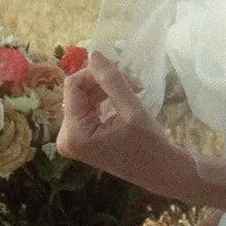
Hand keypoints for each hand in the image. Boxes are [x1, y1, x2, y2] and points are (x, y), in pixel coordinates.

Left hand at [55, 52, 185, 194]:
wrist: (160, 171)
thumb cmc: (149, 145)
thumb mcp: (132, 110)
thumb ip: (111, 81)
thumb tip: (94, 53)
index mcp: (74, 135)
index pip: (73, 85)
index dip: (95, 73)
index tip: (123, 75)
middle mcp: (66, 137)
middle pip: (77, 90)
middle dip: (104, 82)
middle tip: (134, 84)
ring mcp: (72, 137)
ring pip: (83, 94)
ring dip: (107, 88)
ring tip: (134, 91)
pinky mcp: (81, 136)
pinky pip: (87, 104)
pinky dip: (105, 97)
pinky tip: (125, 100)